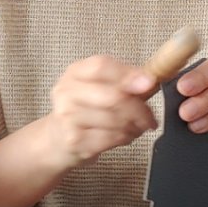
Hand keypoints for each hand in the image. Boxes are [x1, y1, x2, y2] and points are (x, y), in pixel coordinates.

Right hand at [41, 56, 158, 167]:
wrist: (57, 138)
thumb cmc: (86, 109)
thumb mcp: (99, 86)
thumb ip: (123, 80)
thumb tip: (149, 81)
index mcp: (75, 72)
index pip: (101, 66)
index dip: (128, 74)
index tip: (149, 84)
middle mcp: (66, 92)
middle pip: (113, 97)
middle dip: (139, 109)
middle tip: (150, 118)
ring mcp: (67, 117)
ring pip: (115, 120)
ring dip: (134, 126)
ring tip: (137, 127)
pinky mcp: (73, 140)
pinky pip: (110, 138)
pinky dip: (125, 138)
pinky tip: (125, 136)